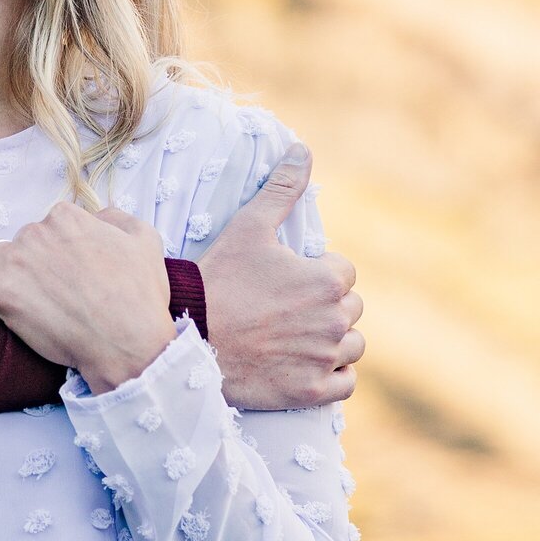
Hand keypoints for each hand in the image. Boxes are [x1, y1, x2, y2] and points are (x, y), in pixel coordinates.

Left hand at [0, 201, 172, 394]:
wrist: (125, 344)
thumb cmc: (138, 296)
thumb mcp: (145, 240)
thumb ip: (116, 217)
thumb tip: (97, 216)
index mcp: (65, 216)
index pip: (55, 224)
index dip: (68, 249)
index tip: (78, 271)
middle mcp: (35, 232)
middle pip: (29, 240)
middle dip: (43, 261)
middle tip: (64, 291)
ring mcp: (14, 262)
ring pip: (3, 257)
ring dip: (16, 273)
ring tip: (40, 300)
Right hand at [198, 146, 364, 409]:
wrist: (188, 337)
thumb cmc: (219, 279)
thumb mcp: (249, 228)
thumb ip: (282, 188)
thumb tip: (302, 149)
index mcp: (327, 280)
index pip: (342, 273)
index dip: (314, 273)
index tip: (283, 281)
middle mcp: (335, 321)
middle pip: (349, 309)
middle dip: (325, 307)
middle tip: (283, 308)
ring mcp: (324, 359)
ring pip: (351, 346)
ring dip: (332, 341)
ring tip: (294, 335)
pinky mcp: (311, 391)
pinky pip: (345, 382)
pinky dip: (332, 375)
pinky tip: (305, 363)